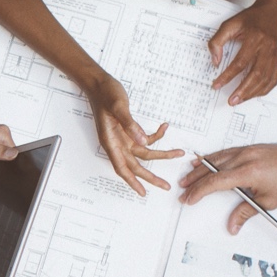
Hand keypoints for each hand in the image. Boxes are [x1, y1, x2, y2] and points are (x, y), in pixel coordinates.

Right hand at [81, 75, 182, 193]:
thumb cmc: (105, 95)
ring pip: (143, 153)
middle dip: (151, 176)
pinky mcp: (128, 130)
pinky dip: (156, 135)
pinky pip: (144, 138)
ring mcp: (123, 138)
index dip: (132, 181)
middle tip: (165, 185)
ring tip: (177, 153)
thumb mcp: (118, 107)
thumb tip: (143, 141)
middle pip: (135, 165)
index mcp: (110, 142)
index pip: (121, 167)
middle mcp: (117, 143)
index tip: (142, 192)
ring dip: (161, 154)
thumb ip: (130, 125)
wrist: (99, 84)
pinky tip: (164, 127)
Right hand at [179, 142, 276, 234]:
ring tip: (190, 174)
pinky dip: (214, 157)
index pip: (215, 182)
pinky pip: (226, 151)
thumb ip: (246, 212)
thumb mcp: (269, 202)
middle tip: (184, 190)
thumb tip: (233, 225)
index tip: (189, 199)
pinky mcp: (252, 148)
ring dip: (201, 167)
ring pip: (217, 157)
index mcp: (248, 172)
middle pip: (211, 169)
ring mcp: (248, 151)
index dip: (199, 192)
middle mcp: (245, 158)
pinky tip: (209, 161)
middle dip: (195, 180)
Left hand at [207, 0, 276, 104]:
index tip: (217, 84)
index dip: (227, 76)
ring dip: (252, 93)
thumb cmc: (252, 18)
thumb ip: (218, 41)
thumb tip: (215, 61)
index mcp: (255, 38)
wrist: (275, 11)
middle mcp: (267, 48)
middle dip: (242, 90)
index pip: (239, 62)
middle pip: (256, 74)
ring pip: (266, 79)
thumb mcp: (231, 23)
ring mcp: (276, 55)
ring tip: (239, 100)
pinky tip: (253, 94)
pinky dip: (264, 89)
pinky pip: (274, 79)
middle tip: (231, 100)